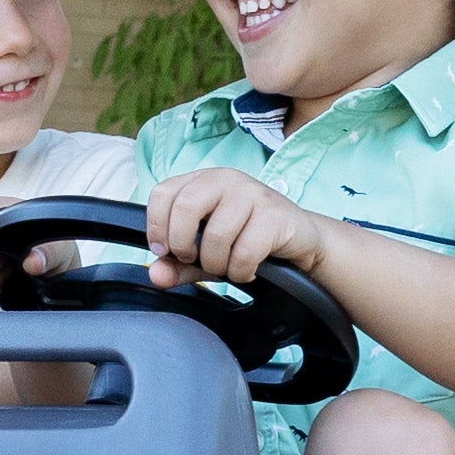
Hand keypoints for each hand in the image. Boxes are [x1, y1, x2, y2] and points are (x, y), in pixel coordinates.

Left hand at [143, 168, 327, 288]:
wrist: (299, 239)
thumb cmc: (246, 240)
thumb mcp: (205, 254)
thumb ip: (177, 265)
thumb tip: (156, 274)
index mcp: (202, 181)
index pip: (162, 194)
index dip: (156, 226)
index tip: (165, 250)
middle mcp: (225, 179)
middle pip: (185, 208)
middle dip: (183, 245)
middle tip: (194, 259)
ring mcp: (252, 193)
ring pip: (216, 236)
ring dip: (216, 264)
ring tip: (227, 266)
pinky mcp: (275, 214)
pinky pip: (244, 252)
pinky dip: (241, 271)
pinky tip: (247, 268)